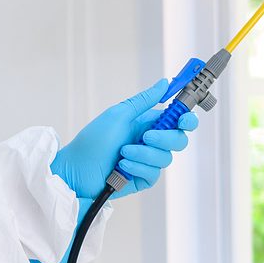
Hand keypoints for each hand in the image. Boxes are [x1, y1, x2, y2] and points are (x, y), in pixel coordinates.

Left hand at [51, 79, 198, 198]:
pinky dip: (138, 168)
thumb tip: (164, 83)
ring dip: (144, 154)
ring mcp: (147, 161)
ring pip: (165, 158)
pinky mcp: (142, 179)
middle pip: (178, 140)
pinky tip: (122, 167)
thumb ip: (144, 101)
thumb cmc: (93, 140)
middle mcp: (150, 141)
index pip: (177, 120)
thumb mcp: (118, 115)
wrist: (76, 170)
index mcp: (147, 123)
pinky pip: (153, 173)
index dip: (186, 119)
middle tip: (146, 136)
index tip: (184, 119)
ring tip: (122, 153)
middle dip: (166, 138)